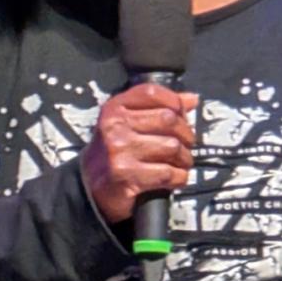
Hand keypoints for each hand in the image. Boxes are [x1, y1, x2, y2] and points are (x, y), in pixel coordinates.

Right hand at [81, 83, 197, 223]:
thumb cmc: (113, 153)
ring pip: (172, 147)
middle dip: (186, 133)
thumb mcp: (127, 123)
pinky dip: (179, 177)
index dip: (174, 101)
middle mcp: (115, 127)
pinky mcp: (127, 176)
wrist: (90, 188)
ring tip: (180, 162)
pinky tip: (174, 177)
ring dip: (184, 158)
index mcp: (114, 109)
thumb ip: (157, 107)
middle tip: (186, 143)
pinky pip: (168, 173)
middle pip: (168, 119)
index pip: (152, 92)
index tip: (182, 113)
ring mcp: (119, 151)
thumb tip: (190, 99)